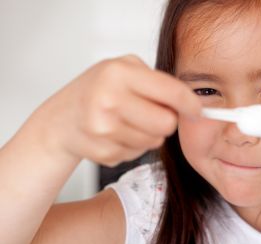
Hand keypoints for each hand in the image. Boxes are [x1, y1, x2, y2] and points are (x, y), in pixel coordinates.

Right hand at [29, 55, 201, 165]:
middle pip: (167, 124)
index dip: (190, 103)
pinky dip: (134, 145)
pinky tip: (117, 135)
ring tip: (129, 122)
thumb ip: (156, 82)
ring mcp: (105, 131)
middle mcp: (110, 101)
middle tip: (152, 113)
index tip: (197, 109)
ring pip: (155, 141)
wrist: (62, 120)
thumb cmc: (96, 91)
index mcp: (118, 74)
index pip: (171, 92)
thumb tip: (189, 103)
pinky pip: (139, 153)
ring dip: (149, 134)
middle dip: (166, 120)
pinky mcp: (106, 155)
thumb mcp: (123, 70)